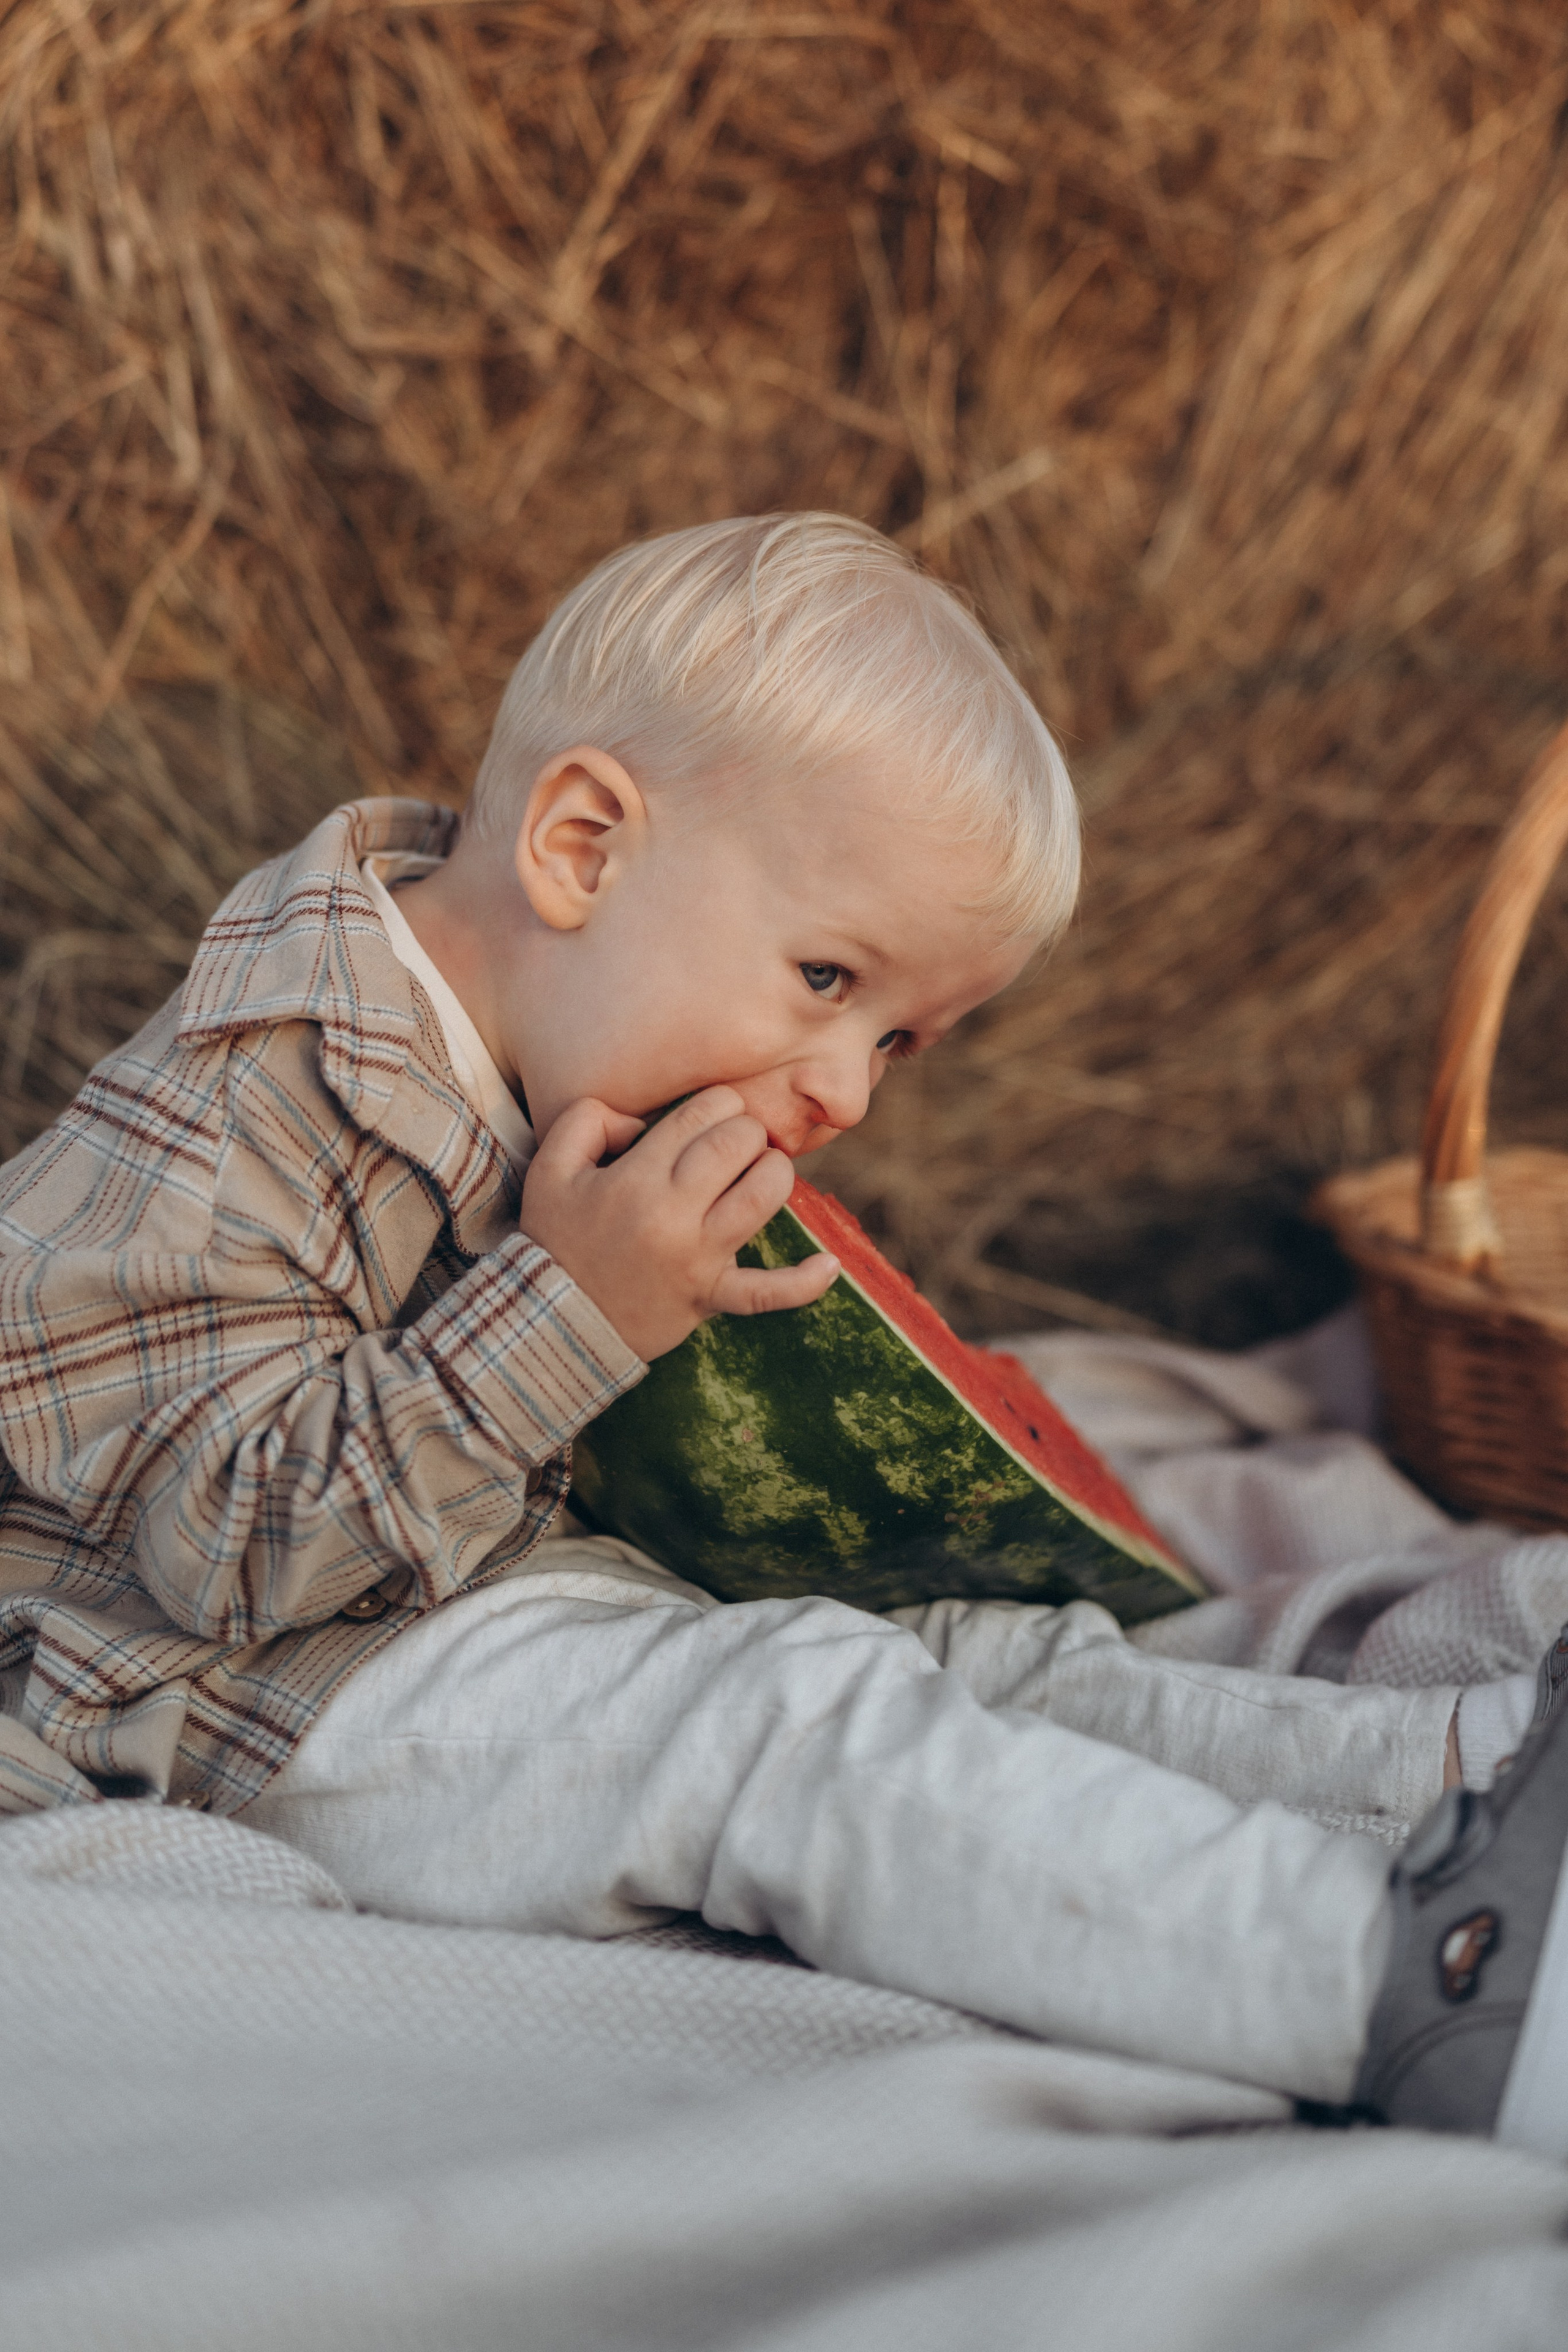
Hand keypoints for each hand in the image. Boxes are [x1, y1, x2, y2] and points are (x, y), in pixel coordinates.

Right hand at [518, 1086, 838, 1359]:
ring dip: (774, 1174)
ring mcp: (698, 1258)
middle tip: (733, 1141)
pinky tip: (829, 1266)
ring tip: (760, 1172)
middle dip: (745, 1130)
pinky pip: (768, 1294)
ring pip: (764, 1198)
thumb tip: (641, 1122)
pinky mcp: (711, 1297)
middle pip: (738, 1144)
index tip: (712, 1114)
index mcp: (636, 1179)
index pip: (701, 1114)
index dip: (718, 1103)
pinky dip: (803, 1283)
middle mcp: (673, 1215)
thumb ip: (588, 1120)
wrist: (554, 1320)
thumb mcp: (550, 1168)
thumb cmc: (556, 1238)